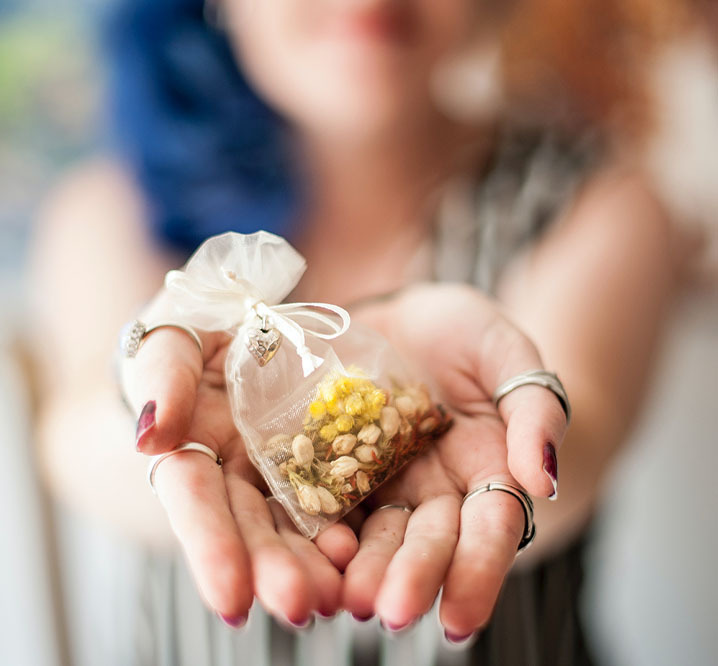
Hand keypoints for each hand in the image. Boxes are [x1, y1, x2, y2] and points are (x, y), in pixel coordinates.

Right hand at [120, 293, 358, 625]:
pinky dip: (346, 526)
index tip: (231, 599)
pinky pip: (335, 494)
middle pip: (249, 526)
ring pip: (293, 523)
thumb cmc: (197, 323)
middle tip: (304, 607)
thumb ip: (163, 377)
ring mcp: (278, 468)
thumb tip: (152, 435)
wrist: (245, 319)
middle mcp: (234, 469)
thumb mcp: (173, 336)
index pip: (195, 499)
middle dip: (273, 569)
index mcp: (191, 446)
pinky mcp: (321, 458)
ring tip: (339, 596)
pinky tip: (362, 552)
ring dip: (313, 564)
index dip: (210, 547)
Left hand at [340, 283, 567, 637]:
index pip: (487, 529)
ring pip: (369, 532)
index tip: (459, 622)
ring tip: (341, 599)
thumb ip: (533, 411)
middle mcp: (429, 489)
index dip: (476, 573)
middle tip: (388, 612)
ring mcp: (376, 480)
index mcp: (483, 472)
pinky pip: (317, 497)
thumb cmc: (465, 332)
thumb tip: (543, 480)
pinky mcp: (328, 462)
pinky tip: (300, 554)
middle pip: (423, 540)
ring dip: (357, 570)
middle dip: (409, 576)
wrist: (403, 318)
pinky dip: (312, 528)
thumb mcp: (506, 354)